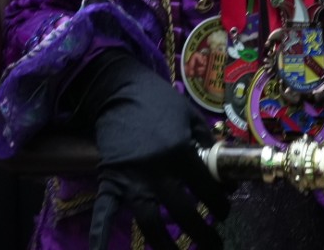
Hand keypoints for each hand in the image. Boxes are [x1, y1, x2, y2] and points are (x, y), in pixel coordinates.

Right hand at [66, 51, 230, 249]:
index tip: (224, 212)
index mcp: (180, 152)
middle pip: (184, 213)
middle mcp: (157, 171)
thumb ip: (207, 142)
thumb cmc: (157, 101)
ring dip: (165, 246)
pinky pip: (104, 212)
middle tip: (214, 246)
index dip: (221, 205)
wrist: (117, 89)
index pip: (207, 190)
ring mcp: (131, 179)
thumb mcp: (190, 115)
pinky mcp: (109, 181)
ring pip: (150, 222)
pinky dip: (99, 236)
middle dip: (203, 234)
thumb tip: (224, 173)